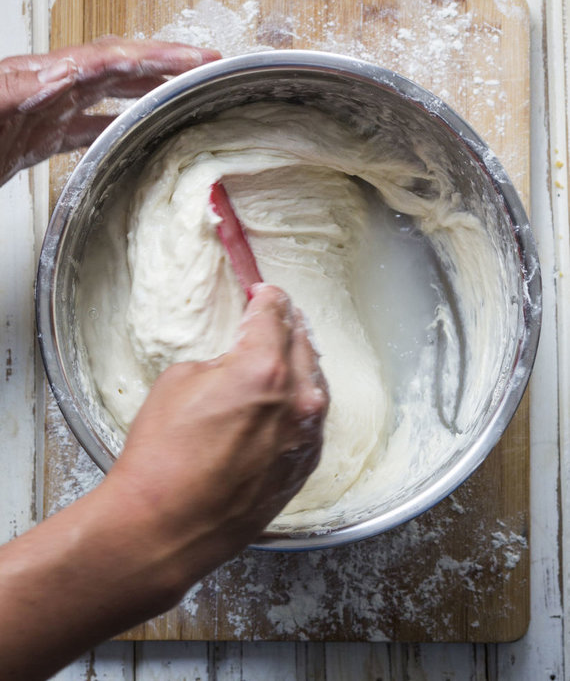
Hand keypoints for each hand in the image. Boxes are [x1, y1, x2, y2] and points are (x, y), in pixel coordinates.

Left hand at [0, 37, 220, 185]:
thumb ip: (8, 92)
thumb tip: (41, 84)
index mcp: (40, 81)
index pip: (113, 60)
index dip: (159, 58)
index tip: (197, 59)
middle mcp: (47, 91)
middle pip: (119, 69)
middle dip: (166, 67)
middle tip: (206, 70)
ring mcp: (43, 113)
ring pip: (108, 95)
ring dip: (148, 93)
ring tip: (182, 96)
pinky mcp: (35, 138)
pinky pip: (87, 127)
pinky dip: (115, 126)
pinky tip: (128, 134)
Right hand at [109, 283, 328, 575]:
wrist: (164, 527)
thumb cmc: (162, 458)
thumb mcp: (178, 382)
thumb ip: (220, 362)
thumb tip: (234, 365)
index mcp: (264, 368)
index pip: (274, 315)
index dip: (268, 298)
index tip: (265, 293)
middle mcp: (296, 401)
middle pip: (303, 344)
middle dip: (289, 324)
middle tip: (279, 314)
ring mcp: (304, 437)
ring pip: (314, 384)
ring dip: (300, 364)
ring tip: (287, 353)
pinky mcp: (303, 467)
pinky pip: (311, 422)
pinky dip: (301, 404)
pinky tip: (286, 401)